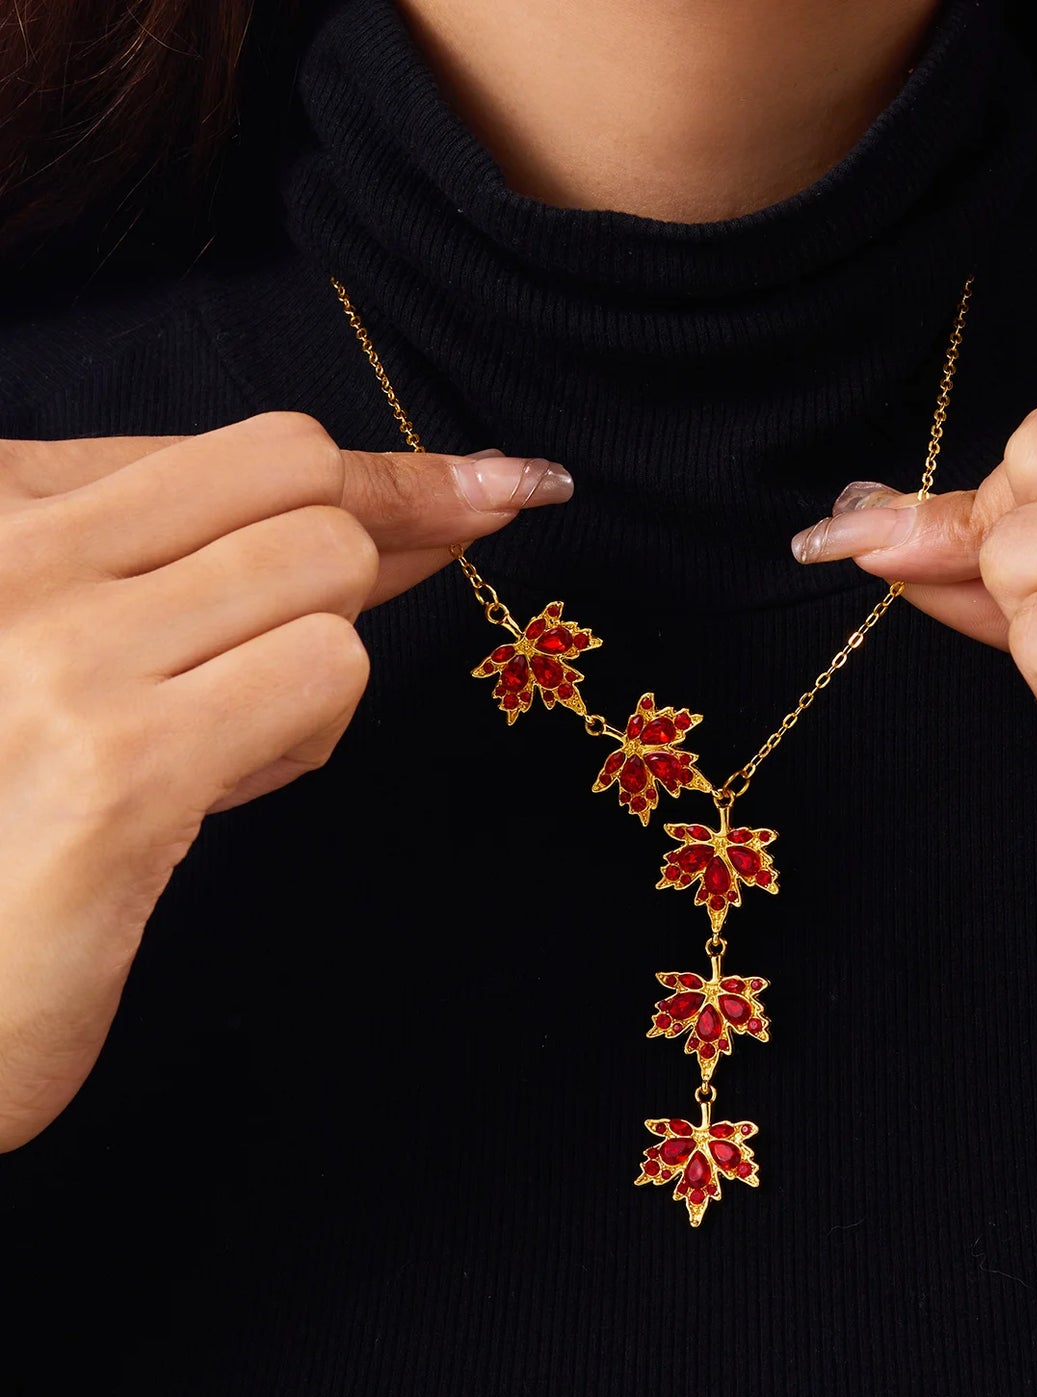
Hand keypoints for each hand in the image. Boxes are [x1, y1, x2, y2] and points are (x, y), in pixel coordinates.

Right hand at [0, 411, 570, 1148]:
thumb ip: (229, 565)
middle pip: (303, 480)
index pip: (243, 450)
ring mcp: (66, 653)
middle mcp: (16, 555)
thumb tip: (415, 513)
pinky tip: (220, 784)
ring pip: (326, 566)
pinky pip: (325, 670)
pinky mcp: (125, 764)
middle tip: (288, 661)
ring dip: (320, 662)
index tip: (494, 487)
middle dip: (351, 567)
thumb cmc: (12, 812)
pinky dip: (311, 732)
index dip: (386, 476)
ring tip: (218, 738)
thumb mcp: (95, 645)